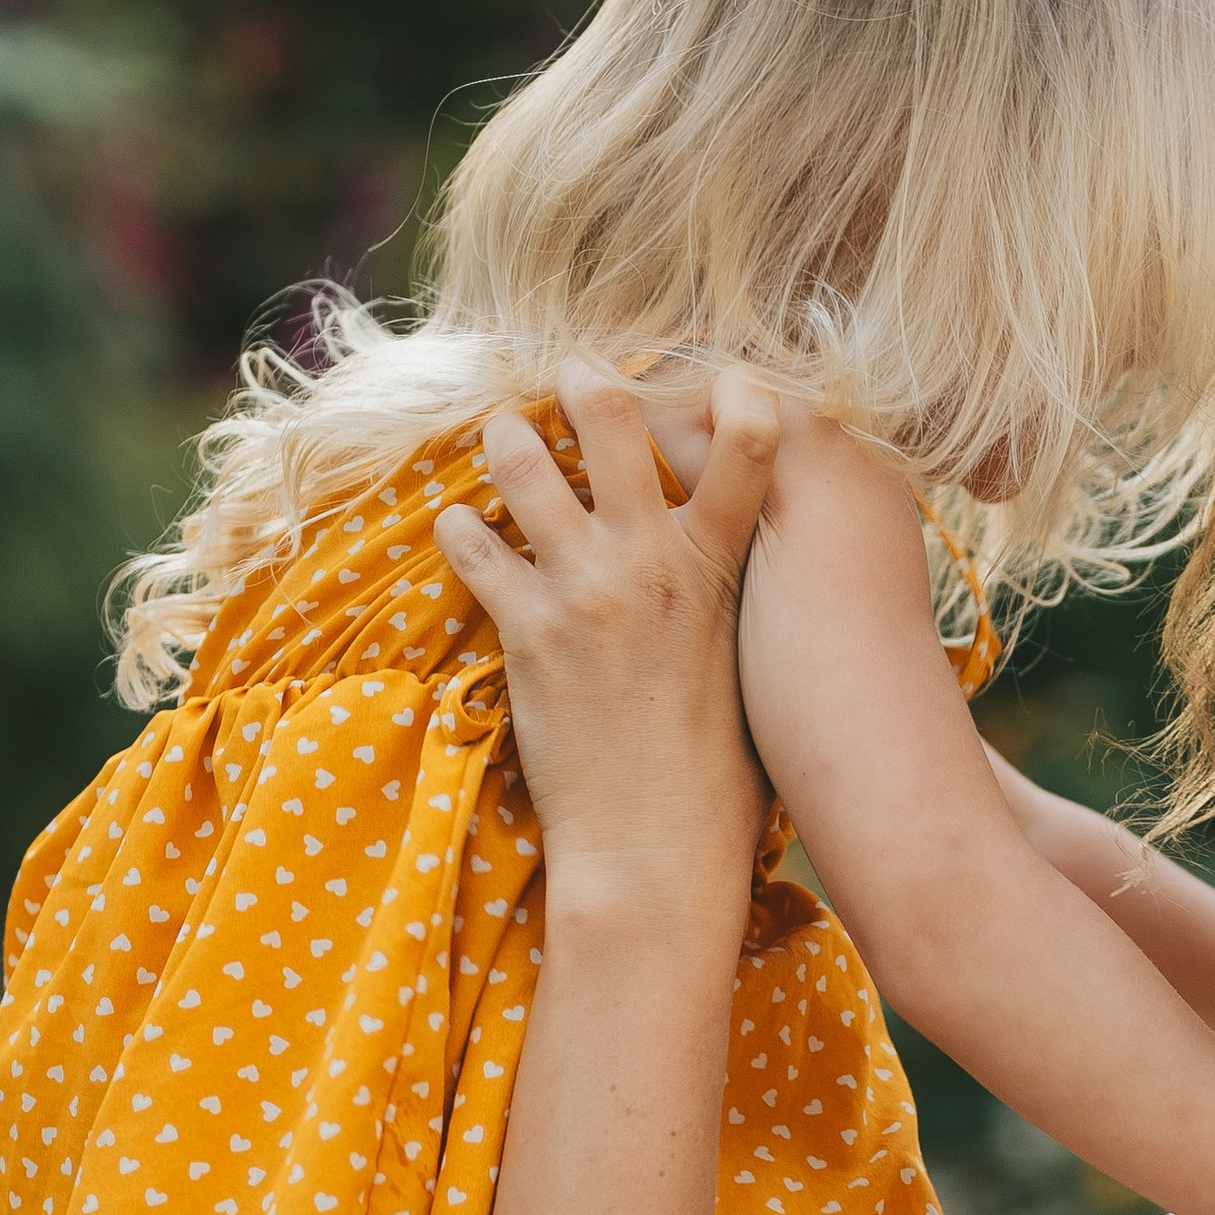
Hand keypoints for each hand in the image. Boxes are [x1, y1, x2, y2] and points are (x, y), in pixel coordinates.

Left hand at [433, 358, 779, 887]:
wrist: (657, 845)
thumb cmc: (720, 776)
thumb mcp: (752, 672)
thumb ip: (736, 603)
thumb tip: (736, 569)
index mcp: (720, 570)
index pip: (749, 448)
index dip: (733, 392)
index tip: (716, 370)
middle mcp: (652, 562)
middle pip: (610, 418)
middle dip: (583, 378)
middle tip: (568, 369)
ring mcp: (585, 589)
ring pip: (523, 463)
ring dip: (507, 440)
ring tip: (502, 436)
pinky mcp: (527, 629)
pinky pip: (474, 546)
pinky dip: (462, 531)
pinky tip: (463, 531)